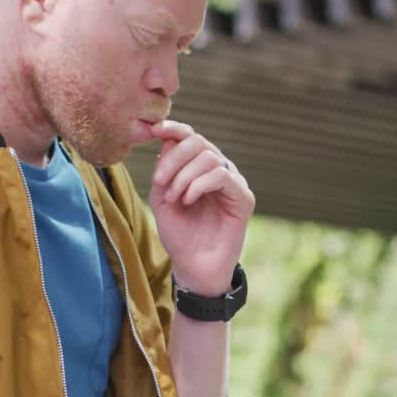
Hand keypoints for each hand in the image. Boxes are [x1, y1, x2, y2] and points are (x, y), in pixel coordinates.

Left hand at [148, 121, 254, 295]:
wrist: (194, 268)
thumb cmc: (179, 236)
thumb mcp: (162, 200)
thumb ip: (163, 172)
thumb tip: (166, 140)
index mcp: (199, 168)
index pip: (189, 137)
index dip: (173, 128)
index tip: (153, 130)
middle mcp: (219, 170)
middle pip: (198, 142)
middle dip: (174, 157)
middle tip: (159, 181)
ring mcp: (233, 182)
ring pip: (209, 157)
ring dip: (184, 175)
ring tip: (174, 198)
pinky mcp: (243, 197)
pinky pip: (221, 174)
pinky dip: (198, 184)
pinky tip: (188, 200)